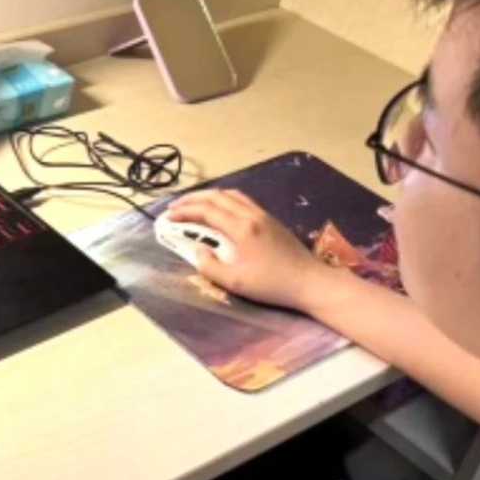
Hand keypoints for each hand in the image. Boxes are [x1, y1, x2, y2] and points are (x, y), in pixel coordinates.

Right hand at [167, 189, 325, 309]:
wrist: (311, 281)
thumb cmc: (273, 284)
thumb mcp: (236, 282)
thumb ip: (210, 266)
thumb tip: (198, 250)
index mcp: (241, 228)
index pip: (206, 211)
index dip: (185, 212)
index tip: (168, 217)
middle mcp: (251, 215)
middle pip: (216, 197)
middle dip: (192, 200)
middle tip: (174, 208)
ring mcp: (263, 215)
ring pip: (230, 195)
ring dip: (208, 196)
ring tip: (193, 204)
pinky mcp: (270, 219)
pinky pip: (241, 200)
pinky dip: (223, 199)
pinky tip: (219, 210)